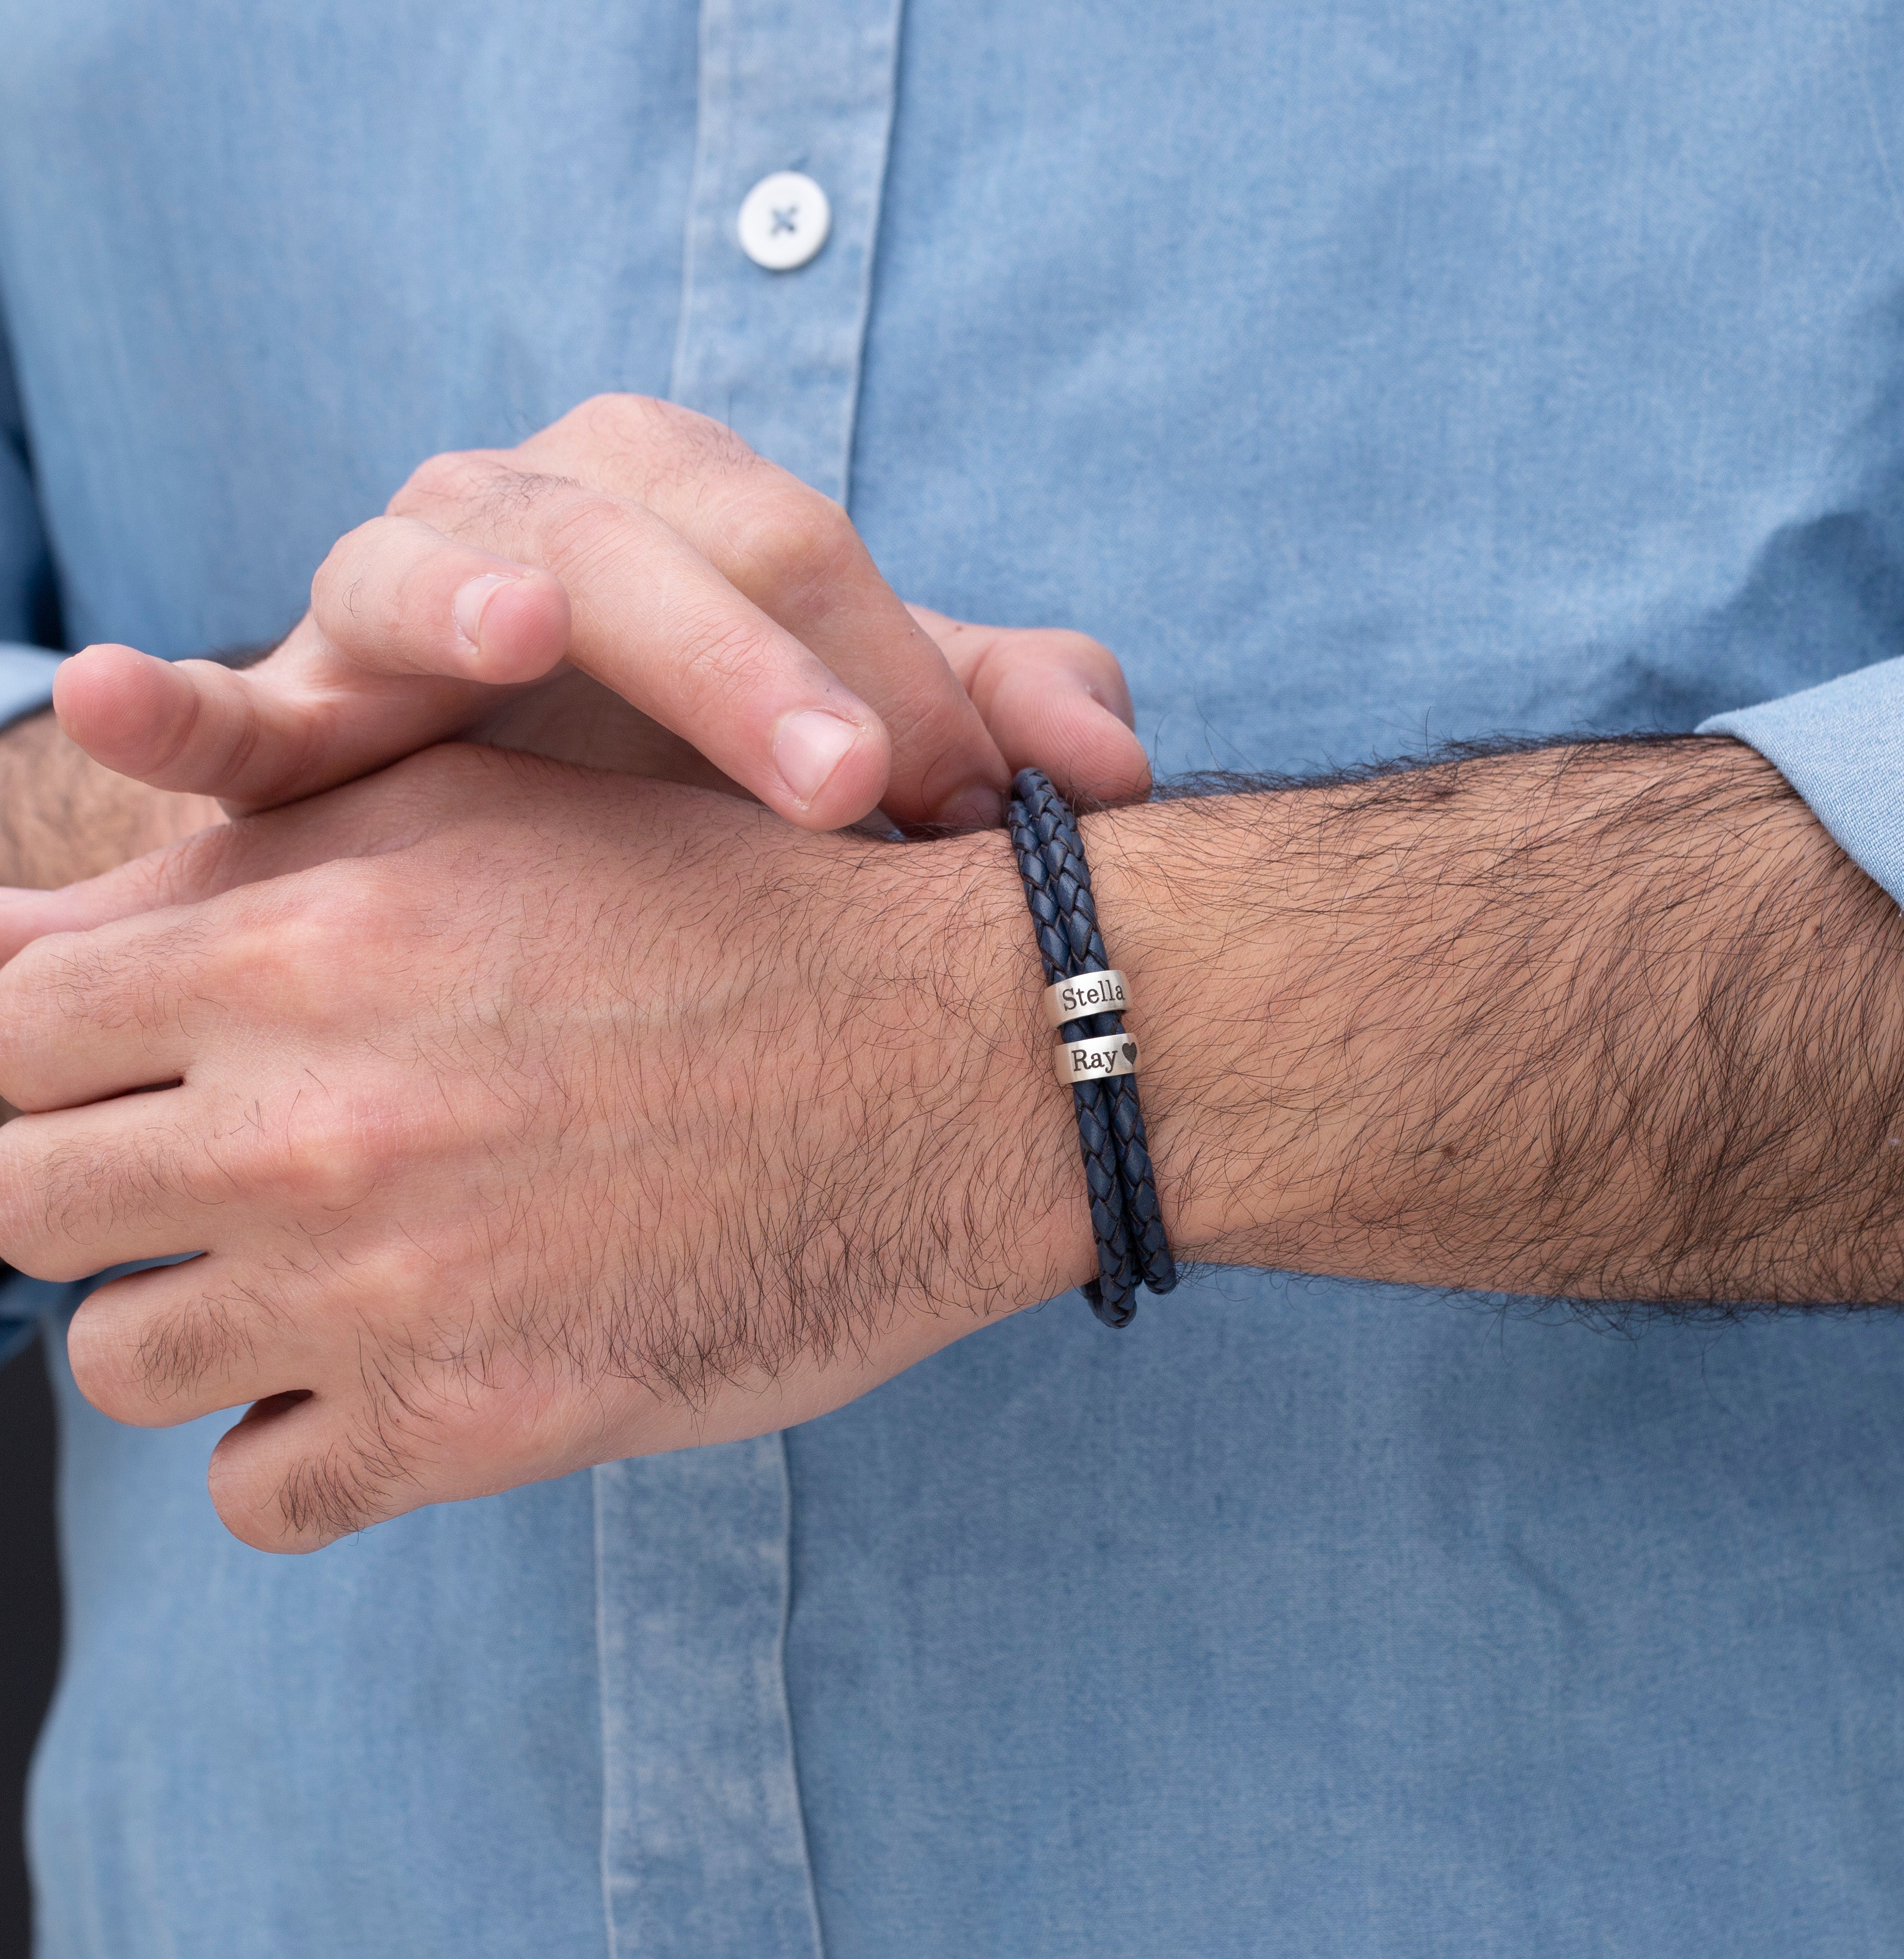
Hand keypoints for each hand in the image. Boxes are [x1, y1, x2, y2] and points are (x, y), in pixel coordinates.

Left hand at [0, 743, 1089, 1549]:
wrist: (948, 1061)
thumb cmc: (728, 915)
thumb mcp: (480, 822)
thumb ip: (235, 862)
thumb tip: (13, 941)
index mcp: (296, 946)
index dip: (41, 1067)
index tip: (113, 1088)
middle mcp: (309, 1122)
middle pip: (22, 1203)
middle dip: (92, 1189)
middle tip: (210, 1179)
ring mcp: (384, 1291)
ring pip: (122, 1357)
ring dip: (198, 1317)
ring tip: (324, 1273)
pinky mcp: (474, 1427)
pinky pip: (256, 1497)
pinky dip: (293, 1447)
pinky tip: (384, 1376)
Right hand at [46, 394, 1148, 830]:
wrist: (563, 837)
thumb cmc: (734, 776)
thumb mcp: (880, 740)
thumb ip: (997, 721)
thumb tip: (1116, 768)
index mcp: (679, 506)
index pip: (790, 546)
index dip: (887, 666)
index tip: (962, 805)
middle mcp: (530, 526)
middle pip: (625, 538)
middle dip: (737, 656)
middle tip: (849, 780)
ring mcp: (391, 613)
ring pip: (416, 570)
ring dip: (463, 603)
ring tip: (515, 641)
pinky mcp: (291, 726)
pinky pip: (223, 707)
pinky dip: (167, 707)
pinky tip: (117, 703)